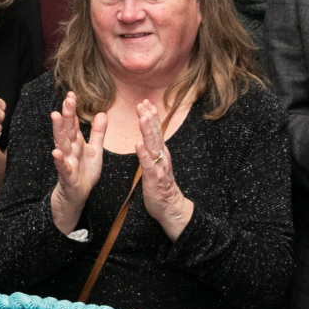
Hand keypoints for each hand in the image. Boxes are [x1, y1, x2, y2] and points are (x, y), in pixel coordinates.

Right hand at [50, 92, 105, 232]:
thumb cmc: (84, 172)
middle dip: (66, 114)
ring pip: (62, 143)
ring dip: (58, 131)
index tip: (71, 94)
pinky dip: (59, 160)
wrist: (78, 195)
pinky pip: (62, 167)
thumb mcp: (95, 150)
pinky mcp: (67, 175)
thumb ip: (98, 133)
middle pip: (67, 129)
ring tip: (54, 116)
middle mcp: (69, 149)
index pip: (73, 123)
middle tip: (67, 99)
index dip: (72, 109)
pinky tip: (56, 152)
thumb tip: (102, 113)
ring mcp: (66, 161)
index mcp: (76, 142)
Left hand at [136, 99, 193, 239]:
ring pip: (153, 145)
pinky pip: (148, 164)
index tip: (145, 102)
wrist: (171, 206)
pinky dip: (143, 154)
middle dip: (149, 117)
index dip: (151, 115)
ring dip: (148, 130)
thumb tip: (145, 136)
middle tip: (142, 103)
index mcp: (161, 152)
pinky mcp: (153, 178)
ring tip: (142, 117)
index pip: (156, 130)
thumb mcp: (157, 164)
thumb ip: (153, 150)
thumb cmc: (161, 186)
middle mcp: (162, 156)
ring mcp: (159, 166)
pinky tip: (138, 144)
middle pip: (155, 133)